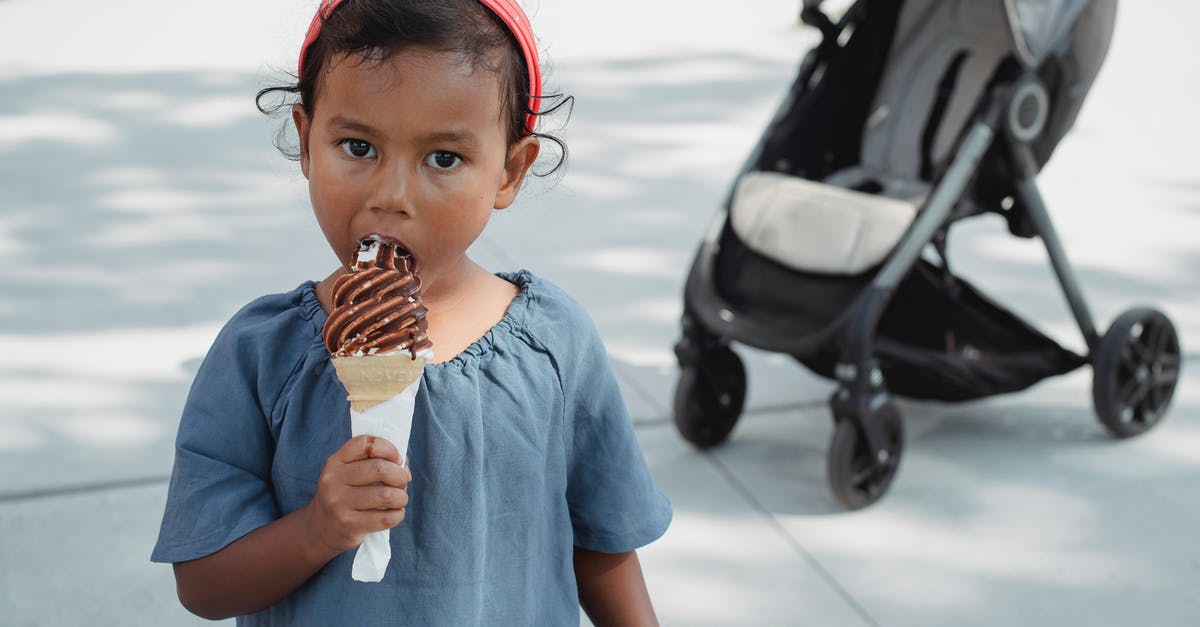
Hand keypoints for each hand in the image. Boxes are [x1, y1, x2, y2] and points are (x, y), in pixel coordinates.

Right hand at [302, 435, 410, 554]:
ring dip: (401, 497)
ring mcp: (338, 503)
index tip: (397, 460)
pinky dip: (398, 515)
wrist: (320, 528)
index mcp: (335, 462)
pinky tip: (395, 513)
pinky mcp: (348, 525)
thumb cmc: (346, 495)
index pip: (366, 444)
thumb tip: (405, 469)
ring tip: (399, 500)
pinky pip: (385, 518)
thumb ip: (376, 462)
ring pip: (386, 494)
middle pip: (380, 468)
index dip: (389, 448)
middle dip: (400, 476)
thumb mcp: (349, 474)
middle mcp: (333, 480)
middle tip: (402, 483)